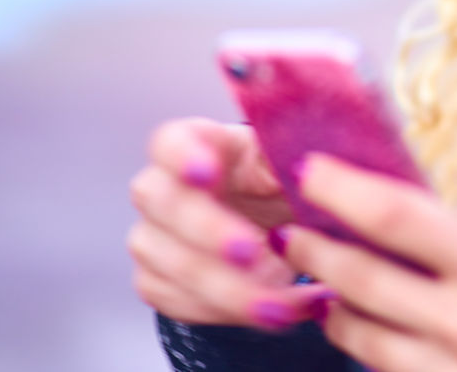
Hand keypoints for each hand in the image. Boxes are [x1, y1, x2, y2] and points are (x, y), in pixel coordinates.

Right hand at [127, 117, 333, 328]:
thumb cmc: (286, 180)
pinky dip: (231, 314)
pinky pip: (181, 304)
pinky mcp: (160, 281)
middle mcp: (165, 189)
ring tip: (284, 303)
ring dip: (229, 290)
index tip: (206, 173)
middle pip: (163, 204)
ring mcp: (155, 238)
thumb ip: (291, 158)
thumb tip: (301, 169)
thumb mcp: (297, 159)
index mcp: (202, 143)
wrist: (287, 222)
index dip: (182, 157)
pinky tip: (276, 312)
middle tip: (252, 253)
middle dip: (208, 232)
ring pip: (170, 265)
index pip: (170, 142)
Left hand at [278, 153, 456, 371]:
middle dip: (314, 250)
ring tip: (319, 282)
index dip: (340, 188)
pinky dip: (370, 350)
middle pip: (359, 281)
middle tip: (291, 230)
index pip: (393, 218)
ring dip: (332, 306)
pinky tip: (368, 331)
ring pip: (363, 341)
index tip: (310, 169)